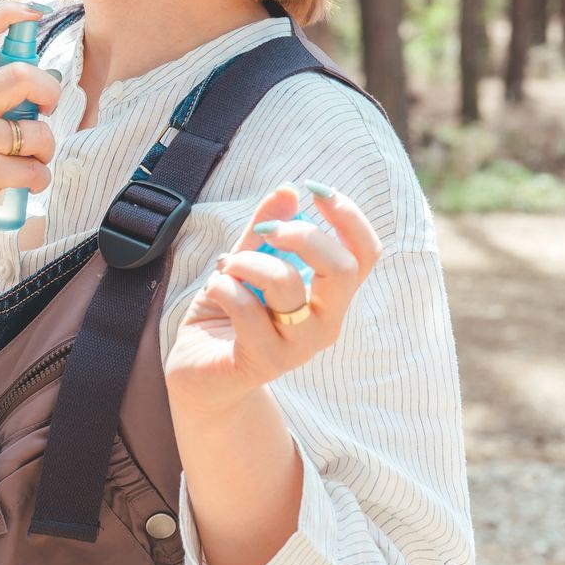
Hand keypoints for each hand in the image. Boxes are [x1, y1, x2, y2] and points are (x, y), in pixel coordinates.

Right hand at [0, 0, 65, 253]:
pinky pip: (33, 169)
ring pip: (36, 132)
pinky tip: (25, 186)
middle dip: (49, 89)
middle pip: (21, 75)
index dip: (7, 13)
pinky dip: (38, 180)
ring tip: (31, 162)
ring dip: (46, 151)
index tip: (35, 10)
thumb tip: (41, 84)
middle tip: (48, 107)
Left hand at [164, 180, 384, 416]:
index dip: (349, 217)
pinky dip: (222, 286)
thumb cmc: (230, 315)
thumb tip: (289, 189)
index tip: (317, 191)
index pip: (364, 255)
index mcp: (329, 298)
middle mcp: (324, 324)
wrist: (200, 375)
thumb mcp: (246, 264)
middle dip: (302, 235)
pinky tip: (214, 291)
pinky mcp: (263, 362)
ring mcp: (297, 348)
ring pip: (285, 283)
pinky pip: (245, 307)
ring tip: (228, 266)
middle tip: (267, 230)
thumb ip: (266, 231)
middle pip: (341, 268)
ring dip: (248, 261)